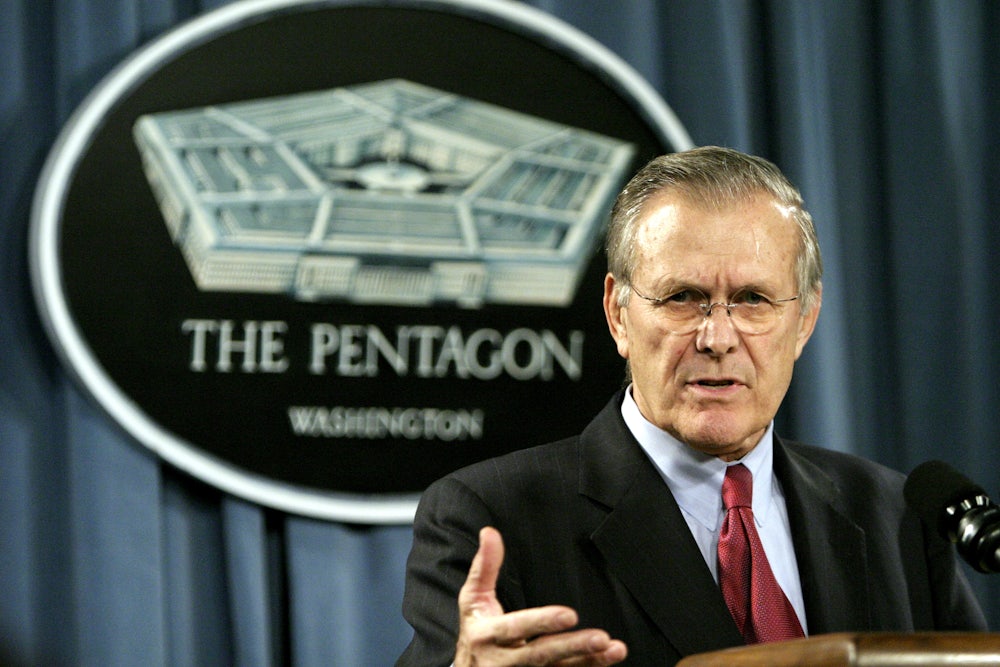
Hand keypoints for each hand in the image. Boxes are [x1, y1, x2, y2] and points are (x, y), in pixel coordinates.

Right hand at [455, 526, 627, 665]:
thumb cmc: (476, 631)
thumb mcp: (472, 599)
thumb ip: (484, 567)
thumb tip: (490, 533)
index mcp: (488, 634)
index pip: (517, 628)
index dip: (542, 622)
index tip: (569, 615)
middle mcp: (504, 660)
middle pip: (541, 655)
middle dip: (572, 647)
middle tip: (600, 638)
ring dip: (587, 660)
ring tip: (612, 649)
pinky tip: (606, 658)